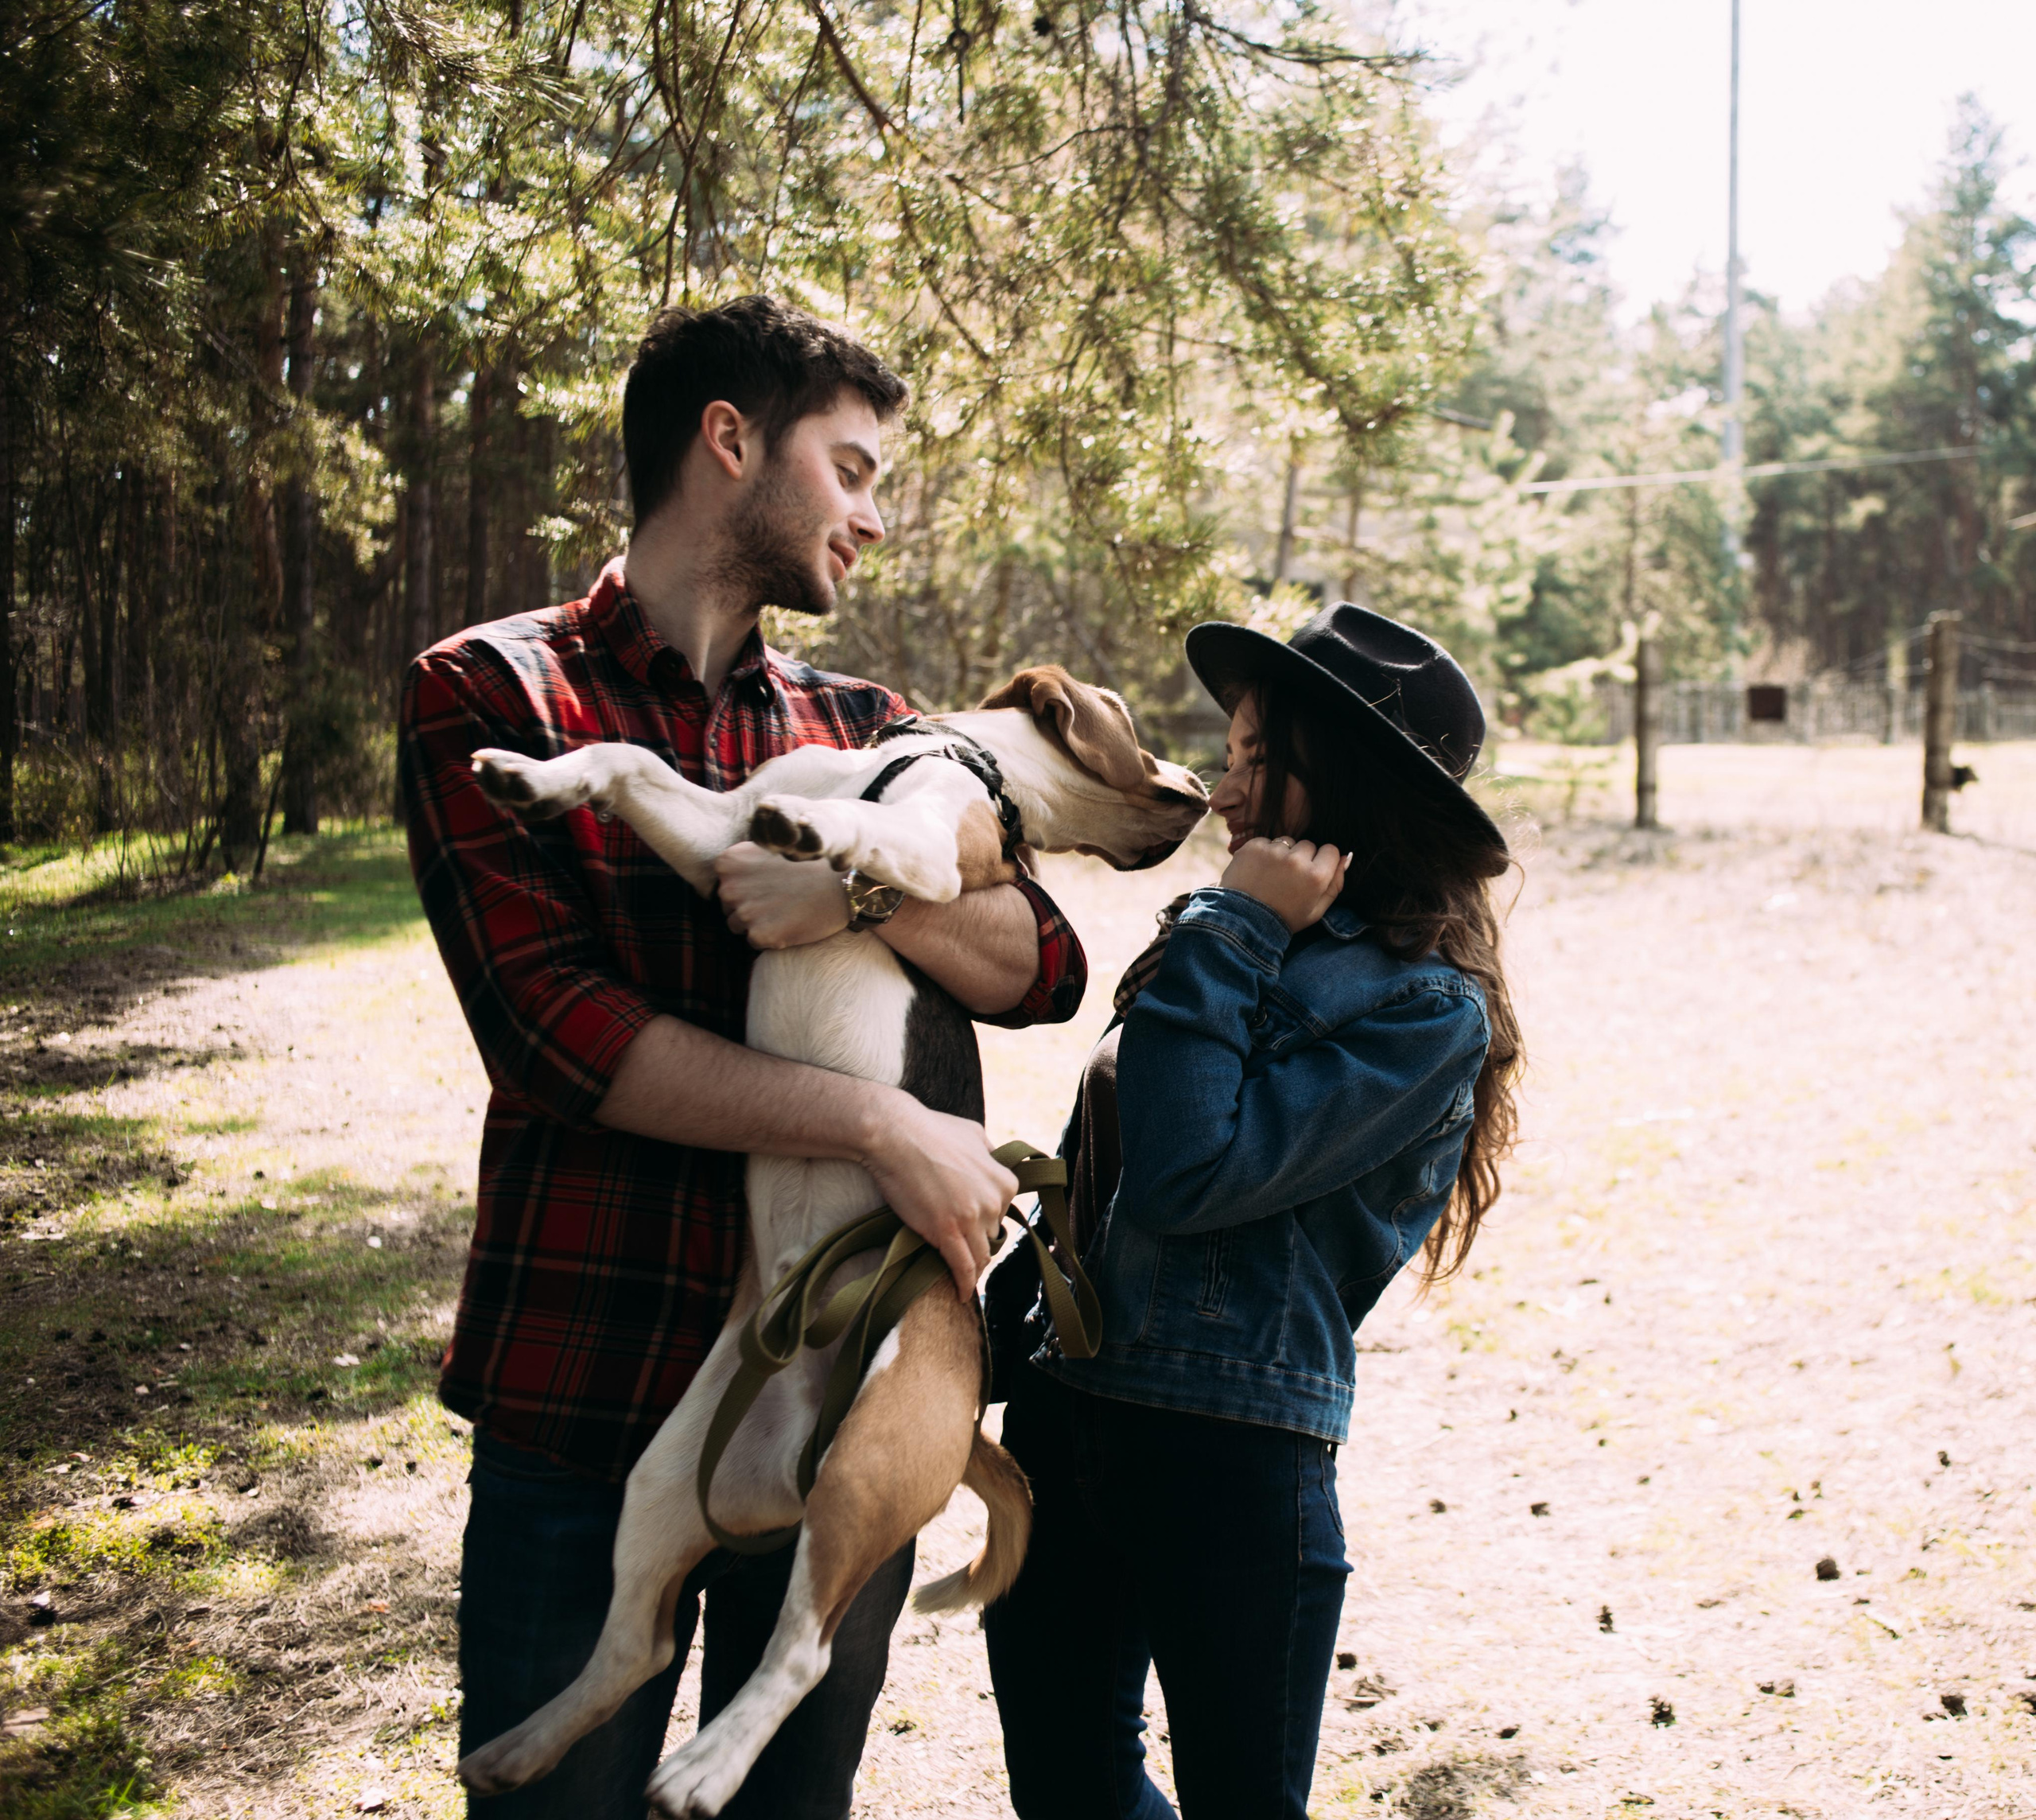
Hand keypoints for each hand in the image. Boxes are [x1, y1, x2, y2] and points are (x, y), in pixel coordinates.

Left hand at [714, 842, 850, 948]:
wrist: (840, 888)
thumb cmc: (809, 867)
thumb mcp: (770, 850)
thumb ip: (743, 864)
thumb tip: (728, 880)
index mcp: (729, 863)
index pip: (724, 882)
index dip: (744, 885)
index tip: (766, 883)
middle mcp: (729, 888)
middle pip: (728, 906)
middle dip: (748, 905)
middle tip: (779, 898)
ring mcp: (743, 913)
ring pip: (738, 925)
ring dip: (756, 922)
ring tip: (784, 911)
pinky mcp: (758, 935)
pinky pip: (754, 942)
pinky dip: (769, 936)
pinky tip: (788, 923)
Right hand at [859, 1096, 1019, 1298]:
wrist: (895, 1134)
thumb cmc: (929, 1129)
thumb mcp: (974, 1134)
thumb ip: (989, 1154)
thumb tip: (993, 1162)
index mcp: (1004, 1180)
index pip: (1002, 1213)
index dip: (985, 1221)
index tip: (973, 1227)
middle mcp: (993, 1201)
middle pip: (991, 1235)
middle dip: (978, 1241)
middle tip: (962, 1248)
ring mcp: (971, 1219)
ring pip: (980, 1255)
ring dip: (973, 1267)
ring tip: (964, 1277)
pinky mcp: (946, 1232)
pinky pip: (963, 1267)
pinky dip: (965, 1284)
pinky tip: (962, 1294)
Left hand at [1220, 837, 1349, 932]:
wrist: (1243, 921)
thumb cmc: (1284, 918)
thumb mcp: (1316, 910)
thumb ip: (1335, 884)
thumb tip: (1346, 858)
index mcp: (1316, 877)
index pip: (1331, 850)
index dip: (1322, 862)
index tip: (1311, 873)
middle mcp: (1297, 861)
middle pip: (1309, 845)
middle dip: (1302, 858)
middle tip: (1289, 879)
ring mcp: (1273, 852)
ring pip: (1287, 842)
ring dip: (1282, 854)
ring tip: (1272, 876)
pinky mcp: (1253, 847)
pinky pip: (1266, 842)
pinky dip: (1263, 853)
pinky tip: (1258, 871)